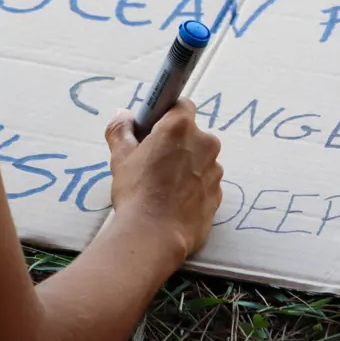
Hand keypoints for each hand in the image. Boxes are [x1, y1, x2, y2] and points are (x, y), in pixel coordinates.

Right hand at [105, 101, 222, 259]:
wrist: (154, 235)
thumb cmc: (136, 192)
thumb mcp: (121, 157)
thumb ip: (121, 130)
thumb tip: (123, 116)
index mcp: (180, 127)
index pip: (182, 105)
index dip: (168, 115)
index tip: (156, 128)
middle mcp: (205, 143)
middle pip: (192, 134)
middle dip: (177, 144)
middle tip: (154, 163)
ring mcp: (215, 169)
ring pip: (200, 160)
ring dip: (187, 167)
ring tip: (163, 188)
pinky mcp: (218, 194)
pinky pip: (205, 183)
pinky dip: (193, 188)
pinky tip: (174, 202)